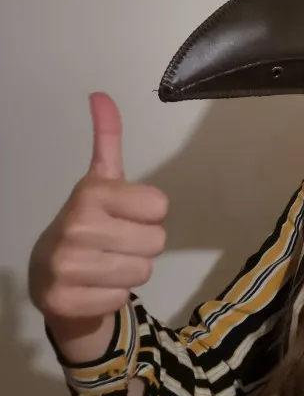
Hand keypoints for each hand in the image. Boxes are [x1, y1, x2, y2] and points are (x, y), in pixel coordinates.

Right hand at [29, 93, 167, 323]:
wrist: (50, 275)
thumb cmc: (89, 222)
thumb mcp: (100, 179)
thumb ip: (107, 138)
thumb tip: (101, 94)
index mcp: (91, 192)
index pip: (160, 206)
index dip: (148, 214)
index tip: (124, 215)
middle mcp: (76, 226)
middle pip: (156, 242)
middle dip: (142, 245)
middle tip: (115, 243)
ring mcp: (66, 266)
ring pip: (141, 272)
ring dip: (130, 271)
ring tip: (106, 263)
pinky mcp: (64, 301)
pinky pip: (120, 299)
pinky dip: (112, 296)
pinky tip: (94, 286)